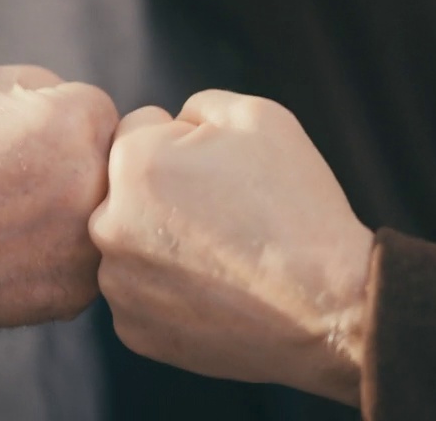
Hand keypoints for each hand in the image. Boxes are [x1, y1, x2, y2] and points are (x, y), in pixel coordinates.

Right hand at [0, 63, 119, 328]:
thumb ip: (41, 82)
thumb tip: (72, 101)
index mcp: (82, 120)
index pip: (98, 115)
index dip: (60, 126)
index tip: (27, 144)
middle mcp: (98, 180)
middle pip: (109, 168)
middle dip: (76, 170)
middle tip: (25, 184)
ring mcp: (91, 240)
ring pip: (102, 219)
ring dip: (73, 216)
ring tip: (19, 219)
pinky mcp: (78, 289)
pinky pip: (84, 266)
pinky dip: (58, 260)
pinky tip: (18, 253)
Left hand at [90, 91, 374, 406]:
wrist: (328, 307)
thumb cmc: (296, 204)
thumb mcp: (256, 117)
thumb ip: (196, 106)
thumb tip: (171, 124)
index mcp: (132, 163)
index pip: (135, 129)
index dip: (181, 141)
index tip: (218, 170)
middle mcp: (108, 225)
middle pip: (124, 190)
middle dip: (161, 192)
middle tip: (221, 215)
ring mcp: (118, 285)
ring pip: (130, 245)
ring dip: (160, 243)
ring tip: (222, 256)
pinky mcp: (133, 330)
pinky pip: (142, 294)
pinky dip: (170, 292)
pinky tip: (215, 292)